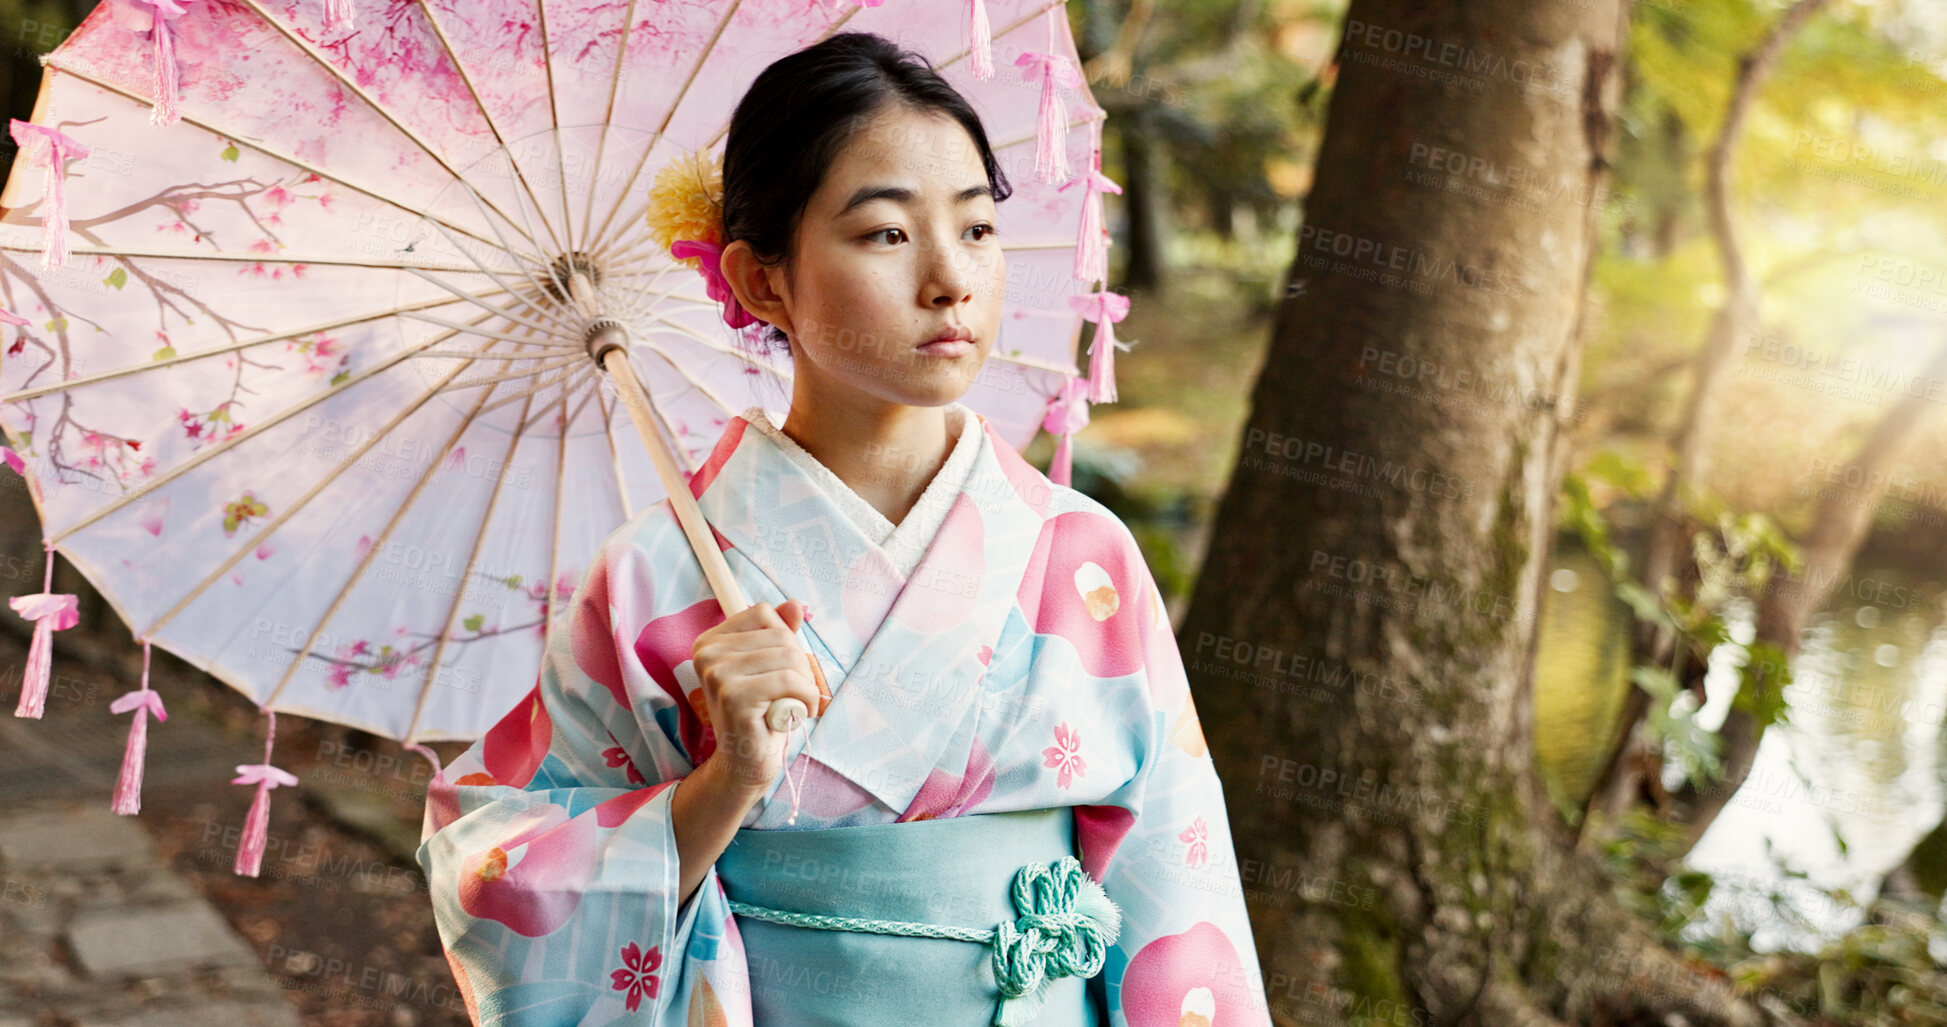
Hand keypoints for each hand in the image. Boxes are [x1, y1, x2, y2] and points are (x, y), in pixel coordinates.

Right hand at [689, 599, 820, 798]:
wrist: (745, 762)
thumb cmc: (761, 713)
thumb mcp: (771, 666)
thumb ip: (779, 633)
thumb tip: (793, 604)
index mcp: (709, 641)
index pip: (764, 613)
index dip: (785, 641)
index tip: (779, 671)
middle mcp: (707, 654)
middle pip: (780, 635)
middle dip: (799, 666)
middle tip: (790, 694)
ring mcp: (717, 675)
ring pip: (789, 657)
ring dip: (804, 684)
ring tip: (791, 705)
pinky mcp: (733, 697)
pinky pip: (789, 681)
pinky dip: (805, 699)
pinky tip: (795, 715)